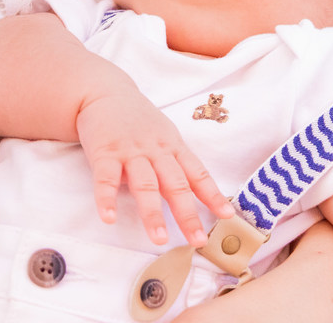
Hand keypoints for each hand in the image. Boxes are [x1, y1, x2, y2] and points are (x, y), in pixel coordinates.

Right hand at [76, 84, 233, 246]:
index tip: (227, 217)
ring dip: (152, 213)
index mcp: (173, 147)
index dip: (213, 196)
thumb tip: (196, 193)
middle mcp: (156, 150)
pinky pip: (105, 179)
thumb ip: (175, 162)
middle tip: (197, 240)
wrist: (105, 92)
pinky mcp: (105, 152)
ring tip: (158, 239)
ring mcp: (130, 151)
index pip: (198, 174)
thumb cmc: (139, 120)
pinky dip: (107, 199)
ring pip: (144, 185)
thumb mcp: (164, 135)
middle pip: (175, 184)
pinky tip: (109, 218)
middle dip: (187, 214)